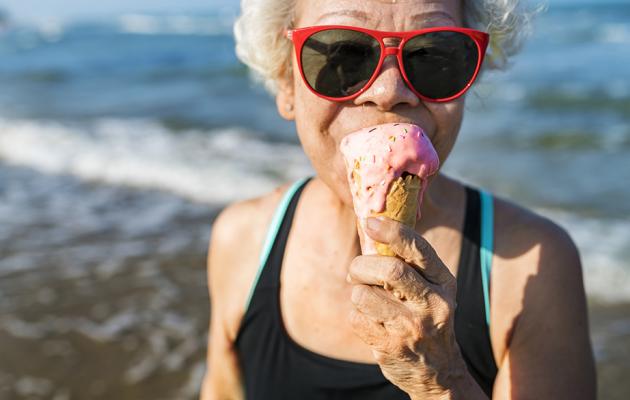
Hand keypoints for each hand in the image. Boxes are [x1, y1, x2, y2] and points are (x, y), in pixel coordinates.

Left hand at [347, 216, 468, 398]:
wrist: (438, 372)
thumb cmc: (425, 317)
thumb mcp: (431, 289)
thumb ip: (408, 263)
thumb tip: (370, 228)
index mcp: (444, 282)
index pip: (419, 249)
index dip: (392, 231)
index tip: (370, 221)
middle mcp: (434, 304)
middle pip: (389, 270)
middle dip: (361, 266)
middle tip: (356, 271)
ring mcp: (413, 327)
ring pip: (364, 295)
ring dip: (357, 294)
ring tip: (367, 301)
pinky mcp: (392, 346)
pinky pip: (356, 317)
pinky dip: (355, 315)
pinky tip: (371, 322)